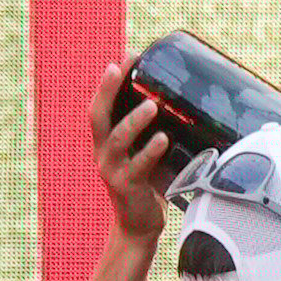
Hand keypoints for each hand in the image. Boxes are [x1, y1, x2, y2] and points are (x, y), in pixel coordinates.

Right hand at [88, 63, 171, 240]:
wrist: (139, 224)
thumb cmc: (148, 184)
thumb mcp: (146, 152)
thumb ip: (153, 131)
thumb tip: (182, 102)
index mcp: (105, 140)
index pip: (102, 104)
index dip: (109, 81)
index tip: (125, 56)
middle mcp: (102, 151)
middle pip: (98, 115)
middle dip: (108, 89)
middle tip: (122, 67)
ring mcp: (111, 169)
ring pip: (117, 138)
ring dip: (134, 120)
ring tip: (152, 105)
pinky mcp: (125, 186)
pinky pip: (138, 166)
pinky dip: (150, 152)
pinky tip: (163, 140)